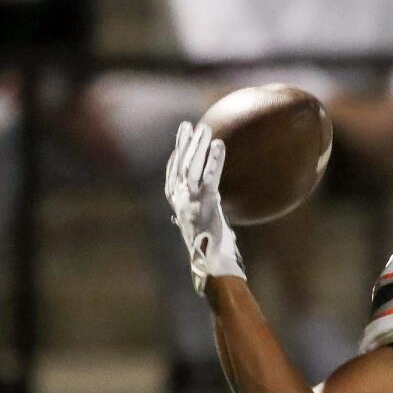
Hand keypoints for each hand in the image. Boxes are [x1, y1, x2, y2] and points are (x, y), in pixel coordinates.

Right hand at [164, 121, 244, 296]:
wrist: (213, 266)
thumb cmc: (213, 251)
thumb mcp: (206, 229)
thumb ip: (205, 214)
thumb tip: (214, 210)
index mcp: (177, 205)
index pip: (172, 175)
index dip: (175, 156)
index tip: (180, 141)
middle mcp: (179, 201)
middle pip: (179, 164)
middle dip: (183, 143)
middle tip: (189, 126)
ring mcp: (191, 201)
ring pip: (191, 166)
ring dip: (198, 145)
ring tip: (205, 129)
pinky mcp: (206, 203)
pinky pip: (210, 176)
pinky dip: (214, 159)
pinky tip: (220, 144)